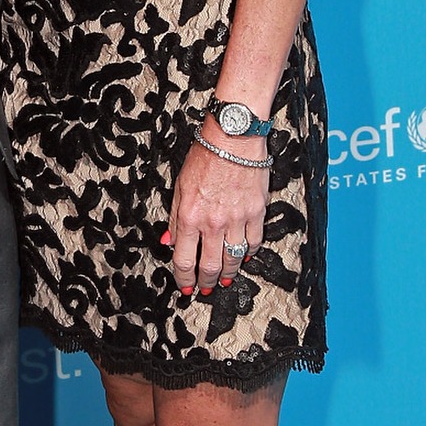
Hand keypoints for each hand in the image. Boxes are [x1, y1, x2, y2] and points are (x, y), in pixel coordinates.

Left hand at [160, 133, 267, 296]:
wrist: (234, 137)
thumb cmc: (206, 156)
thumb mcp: (180, 187)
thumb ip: (176, 218)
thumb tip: (169, 242)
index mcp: (190, 216)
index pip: (184, 259)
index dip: (184, 278)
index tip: (185, 286)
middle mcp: (214, 222)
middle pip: (210, 265)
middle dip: (206, 282)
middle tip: (205, 289)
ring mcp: (237, 219)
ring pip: (234, 259)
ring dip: (228, 273)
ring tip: (225, 279)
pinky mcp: (257, 212)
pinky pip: (254, 243)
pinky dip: (248, 254)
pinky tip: (243, 257)